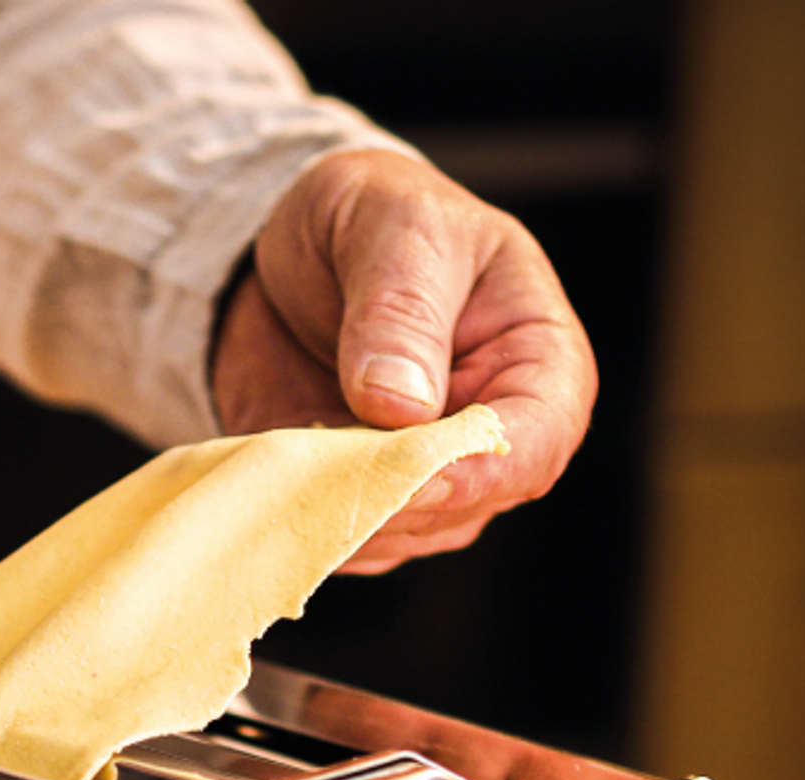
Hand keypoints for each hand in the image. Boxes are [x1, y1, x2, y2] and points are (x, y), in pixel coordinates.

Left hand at [210, 149, 597, 572]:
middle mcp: (487, 432)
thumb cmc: (377, 217)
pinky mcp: (358, 496)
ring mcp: (424, 476)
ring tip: (286, 458)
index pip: (534, 443)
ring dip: (336, 513)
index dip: (475, 470)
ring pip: (396, 536)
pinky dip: (300, 518)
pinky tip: (269, 477)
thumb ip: (400, 310)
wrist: (301, 251)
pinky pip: (336, 536)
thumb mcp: (393, 227)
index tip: (406, 471)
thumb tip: (401, 406)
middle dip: (390, 500)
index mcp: (535, 358)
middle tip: (317, 466)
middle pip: (463, 506)